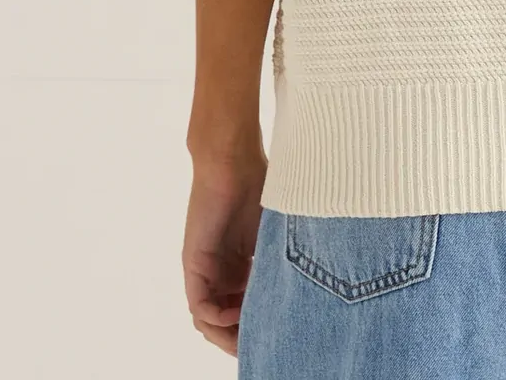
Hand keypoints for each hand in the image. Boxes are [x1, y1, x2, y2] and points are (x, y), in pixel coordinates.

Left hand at [182, 153, 266, 356]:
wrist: (235, 159)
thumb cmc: (260, 184)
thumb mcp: (277, 232)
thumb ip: (282, 259)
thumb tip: (311, 288)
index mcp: (240, 265)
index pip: (244, 308)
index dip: (258, 325)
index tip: (279, 335)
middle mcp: (221, 272)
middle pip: (226, 320)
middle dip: (243, 337)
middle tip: (266, 346)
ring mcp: (206, 269)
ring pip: (209, 319)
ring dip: (228, 333)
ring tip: (250, 335)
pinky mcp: (194, 263)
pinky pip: (198, 304)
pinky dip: (216, 316)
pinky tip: (236, 313)